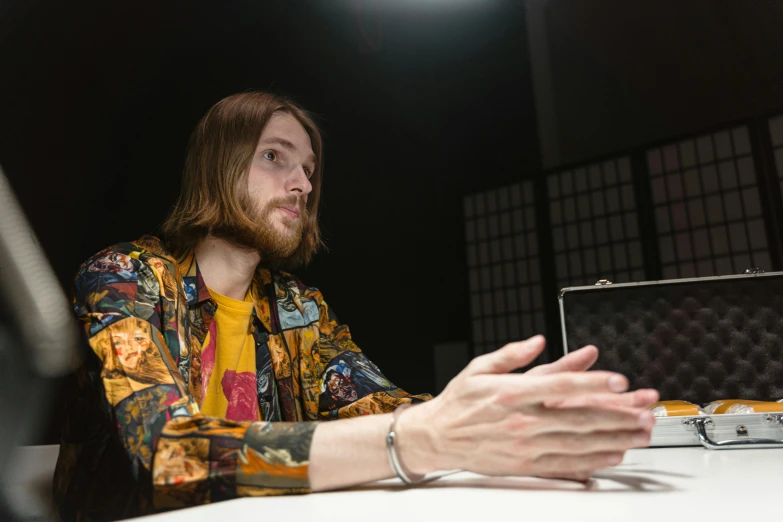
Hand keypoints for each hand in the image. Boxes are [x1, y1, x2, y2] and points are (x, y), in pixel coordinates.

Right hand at [397, 336, 657, 479]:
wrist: (436, 438)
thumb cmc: (458, 402)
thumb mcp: (481, 367)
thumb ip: (513, 355)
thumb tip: (539, 340)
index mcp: (512, 393)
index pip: (561, 386)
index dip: (594, 383)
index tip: (620, 381)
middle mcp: (522, 421)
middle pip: (579, 417)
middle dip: (618, 413)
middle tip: (646, 409)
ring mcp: (525, 446)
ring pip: (579, 443)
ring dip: (614, 438)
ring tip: (641, 432)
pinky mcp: (525, 464)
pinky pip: (566, 464)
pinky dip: (593, 461)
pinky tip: (614, 455)